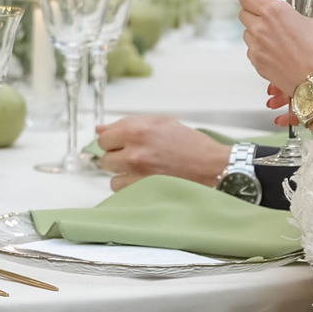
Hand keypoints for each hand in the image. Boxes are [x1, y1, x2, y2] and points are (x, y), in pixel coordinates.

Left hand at [96, 115, 231, 190]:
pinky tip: (144, 180)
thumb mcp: (160, 122)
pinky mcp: (143, 189)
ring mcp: (138, 173)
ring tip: (141, 169)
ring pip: (111, 176)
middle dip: (116, 156)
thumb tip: (100, 129)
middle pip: (104, 157)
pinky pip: (121, 190)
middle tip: (133, 156)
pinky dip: (129, 186)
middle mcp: (135, 151)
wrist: (212, 166)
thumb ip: (127, 123)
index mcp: (137, 130)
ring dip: (122, 173)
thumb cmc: (190, 144)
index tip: (118, 144)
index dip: (112, 141)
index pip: (103, 138)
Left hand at [238, 0, 312, 113]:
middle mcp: (261, 28)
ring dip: (254, 30)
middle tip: (262, 11)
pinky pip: (251, 51)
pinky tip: (275, 50)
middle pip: (243, 13)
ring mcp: (257, 48)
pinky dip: (258, 47)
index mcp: (275, 11)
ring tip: (273, 33)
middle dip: (250, 10)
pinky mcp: (258, 65)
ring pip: (246, 33)